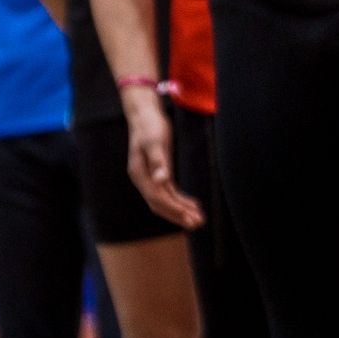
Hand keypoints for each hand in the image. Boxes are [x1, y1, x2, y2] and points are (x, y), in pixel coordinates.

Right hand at [123, 89, 203, 230]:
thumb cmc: (149, 125)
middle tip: (198, 224)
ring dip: (181, 210)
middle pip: (160, 203)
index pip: (157, 197)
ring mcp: (149, 177)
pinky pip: (168, 191)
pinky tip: (192, 204)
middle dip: (178, 215)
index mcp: (139, 174)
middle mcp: (142, 179)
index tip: (190, 215)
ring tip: (198, 219)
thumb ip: (158, 161)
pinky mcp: (158, 171)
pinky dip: (180, 199)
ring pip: (165, 199)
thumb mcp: (154, 141)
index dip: (174, 208)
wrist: (144, 113)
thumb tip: (161, 180)